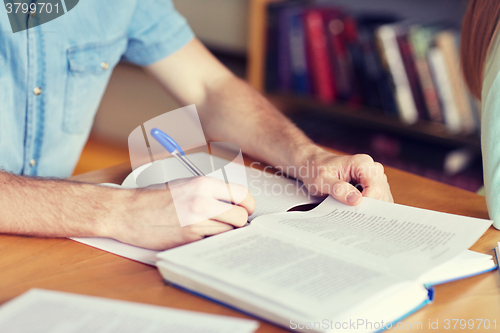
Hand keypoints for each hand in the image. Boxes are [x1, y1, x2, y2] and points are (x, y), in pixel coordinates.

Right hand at [102, 177, 255, 249]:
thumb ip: (210, 192)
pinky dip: (209, 240)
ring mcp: (196, 223)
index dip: (248, 205)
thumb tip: (234, 202)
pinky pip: (211, 242)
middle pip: (241, 217)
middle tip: (231, 222)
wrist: (126, 212)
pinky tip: (198, 234)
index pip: (243, 195)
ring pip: (229, 232)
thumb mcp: (185, 184)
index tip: (246, 209)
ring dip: (224, 232)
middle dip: (239, 222)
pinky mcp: (188, 240)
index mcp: (203, 184)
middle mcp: (202, 202)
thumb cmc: (153, 198)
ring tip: (209, 227)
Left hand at [296, 148, 392, 204]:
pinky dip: (369, 207)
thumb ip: (338, 189)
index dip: (367, 203)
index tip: (353, 212)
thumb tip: (356, 200)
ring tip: (352, 212)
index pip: (375, 189)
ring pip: (381, 198)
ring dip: (369, 208)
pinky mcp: (372, 184)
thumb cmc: (316, 170)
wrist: (313, 165)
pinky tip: (356, 210)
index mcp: (363, 163)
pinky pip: (377, 199)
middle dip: (368, 207)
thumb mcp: (321, 181)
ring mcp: (374, 176)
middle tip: (351, 214)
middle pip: (381, 195)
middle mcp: (372, 168)